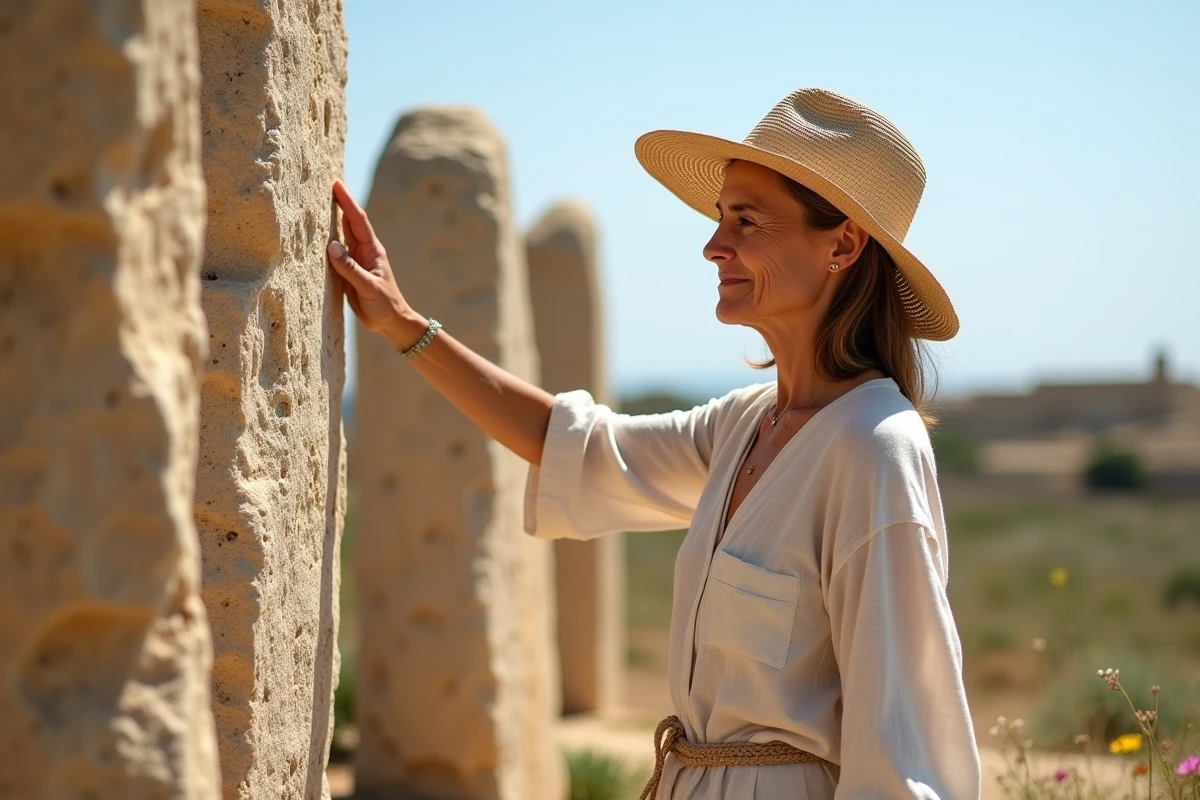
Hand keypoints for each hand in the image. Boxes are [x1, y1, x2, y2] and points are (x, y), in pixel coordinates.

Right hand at [327, 180, 420, 345]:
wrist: (391, 322)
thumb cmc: (384, 305)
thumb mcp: (368, 287)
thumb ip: (350, 268)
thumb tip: (331, 246)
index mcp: (372, 250)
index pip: (357, 221)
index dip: (347, 202)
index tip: (336, 184)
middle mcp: (364, 251)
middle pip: (350, 221)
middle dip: (340, 202)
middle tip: (327, 183)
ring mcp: (357, 260)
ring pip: (343, 234)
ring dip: (333, 218)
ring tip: (320, 202)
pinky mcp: (350, 271)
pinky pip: (337, 251)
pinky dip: (328, 239)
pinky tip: (319, 233)